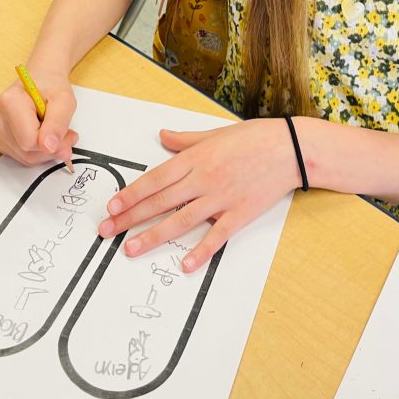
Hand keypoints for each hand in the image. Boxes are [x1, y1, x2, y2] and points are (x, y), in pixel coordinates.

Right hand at [0, 69, 77, 166]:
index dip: (54, 142)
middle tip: (66, 133)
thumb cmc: (50, 87)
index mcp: (8, 101)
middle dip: (52, 147)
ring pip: (25, 158)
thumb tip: (49, 146)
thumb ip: (58, 123)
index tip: (68, 133)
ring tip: (53, 131)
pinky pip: (20, 157)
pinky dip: (36, 151)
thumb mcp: (64, 99)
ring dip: (45, 150)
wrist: (39, 81)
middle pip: (27, 152)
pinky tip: (39, 134)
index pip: (29, 141)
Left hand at [97, 119, 300, 272]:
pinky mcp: (240, 214)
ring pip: (181, 220)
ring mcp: (222, 198)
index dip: (132, 194)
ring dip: (154, 236)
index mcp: (196, 158)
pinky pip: (217, 236)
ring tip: (131, 249)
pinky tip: (185, 265)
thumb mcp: (215, 133)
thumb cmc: (254, 137)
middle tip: (108, 231)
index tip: (112, 206)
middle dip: (131, 217)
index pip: (156, 179)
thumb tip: (162, 136)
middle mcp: (204, 179)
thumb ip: (185, 140)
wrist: (291, 148)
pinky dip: (201, 251)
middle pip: (161, 201)